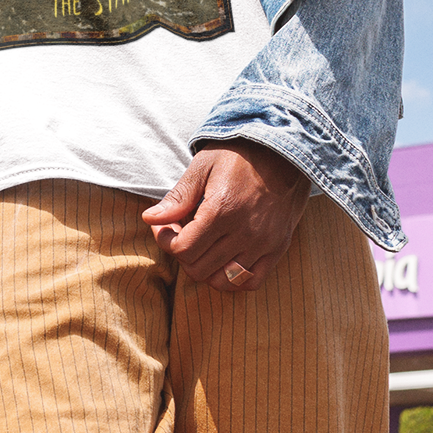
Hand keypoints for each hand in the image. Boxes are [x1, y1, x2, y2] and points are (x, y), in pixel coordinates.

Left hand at [141, 142, 310, 292]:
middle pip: (199, 268)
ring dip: (204, 268)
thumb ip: (178, 197)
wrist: (283, 151)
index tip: (163, 225)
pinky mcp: (278, 248)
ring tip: (201, 246)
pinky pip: (251, 281)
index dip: (164, 240)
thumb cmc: (238, 155)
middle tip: (179, 233)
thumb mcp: (202, 166)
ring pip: (222, 281)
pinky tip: (223, 258)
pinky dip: (233, 278)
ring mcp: (264, 244)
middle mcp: (245, 232)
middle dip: (181, 254)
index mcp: (222, 210)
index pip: (183, 249)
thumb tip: (150, 219)